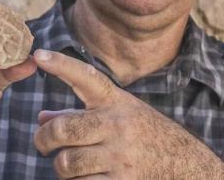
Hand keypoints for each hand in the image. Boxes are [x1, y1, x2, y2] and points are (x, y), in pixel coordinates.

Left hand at [32, 49, 223, 179]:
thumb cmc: (143, 133)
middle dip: (44, 139)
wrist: (185, 164)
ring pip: (67, 163)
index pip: (85, 76)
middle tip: (43, 144)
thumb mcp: (118, 114)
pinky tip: (87, 177)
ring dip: (62, 167)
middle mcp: (117, 125)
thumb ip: (79, 114)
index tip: (38, 55)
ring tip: (70, 164)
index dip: (61, 64)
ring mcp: (120, 156)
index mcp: (115, 101)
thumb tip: (42, 119)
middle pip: (63, 129)